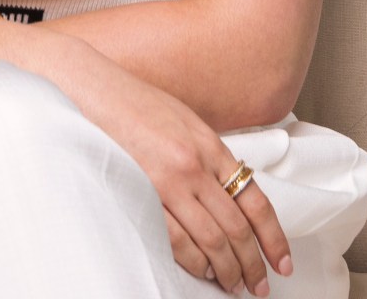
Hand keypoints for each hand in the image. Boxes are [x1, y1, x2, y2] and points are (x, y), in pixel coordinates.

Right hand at [26, 33, 291, 295]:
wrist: (86, 88)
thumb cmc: (129, 100)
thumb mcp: (183, 119)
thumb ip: (207, 154)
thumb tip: (227, 188)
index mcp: (210, 145)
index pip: (256, 201)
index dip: (273, 237)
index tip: (280, 260)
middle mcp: (194, 166)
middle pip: (237, 228)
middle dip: (252, 263)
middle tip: (258, 283)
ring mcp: (167, 182)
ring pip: (211, 240)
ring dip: (227, 268)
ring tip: (232, 283)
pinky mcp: (140, 193)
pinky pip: (175, 240)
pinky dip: (193, 261)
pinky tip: (201, 270)